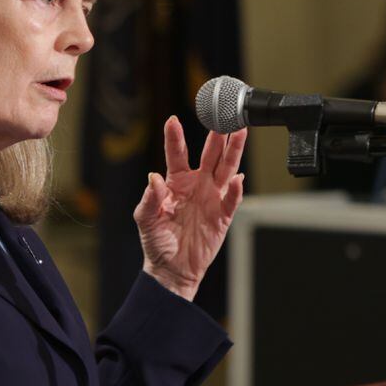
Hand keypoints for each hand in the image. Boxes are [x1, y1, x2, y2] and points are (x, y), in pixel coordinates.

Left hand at [134, 115, 246, 301]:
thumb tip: (154, 178)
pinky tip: (237, 179)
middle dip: (217, 135)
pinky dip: (235, 190)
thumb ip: (150, 198)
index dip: (175, 137)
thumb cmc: (157, 242)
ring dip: (233, 151)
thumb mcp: (146, 219)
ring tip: (239, 132)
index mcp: (176, 182)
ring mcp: (211, 199)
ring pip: (225, 169)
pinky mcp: (222, 216)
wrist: (172, 269)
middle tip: (223, 115)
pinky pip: (231, 200)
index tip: (173, 120)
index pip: (177, 154)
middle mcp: (197, 185)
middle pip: (210, 155)